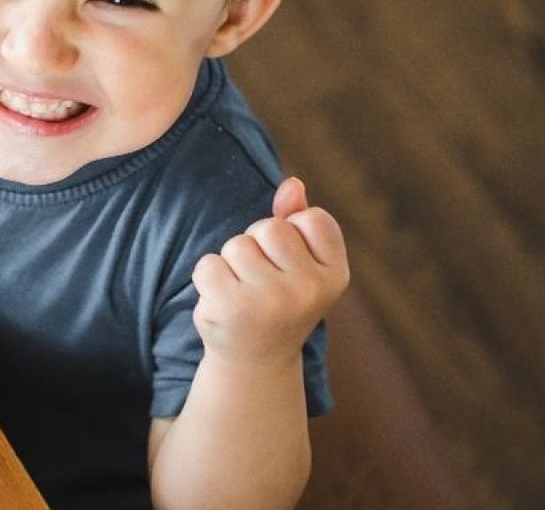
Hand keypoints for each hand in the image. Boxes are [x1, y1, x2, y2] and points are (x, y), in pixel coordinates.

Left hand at [191, 177, 349, 365]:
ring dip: (232, 262)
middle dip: (257, 243)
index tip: (292, 264)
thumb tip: (292, 183)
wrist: (255, 360)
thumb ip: (297, 218)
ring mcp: (271, 301)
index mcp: (336, 275)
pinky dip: (208, 277)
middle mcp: (310, 290)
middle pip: (270, 227)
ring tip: (243, 291)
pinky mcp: (232, 308)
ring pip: (237, 244)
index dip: (294, 232)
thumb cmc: (279, 299)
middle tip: (262, 279)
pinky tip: (223, 300)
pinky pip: (208, 264)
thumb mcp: (301, 262)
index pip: (312, 218)